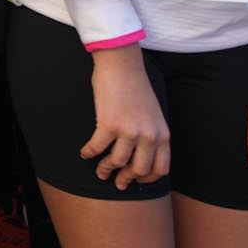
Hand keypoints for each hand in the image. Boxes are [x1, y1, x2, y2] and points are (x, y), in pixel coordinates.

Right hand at [82, 46, 169, 189]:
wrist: (122, 65)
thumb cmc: (135, 86)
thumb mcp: (153, 114)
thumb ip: (151, 134)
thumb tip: (139, 154)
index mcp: (163, 134)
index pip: (161, 169)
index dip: (147, 179)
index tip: (136, 180)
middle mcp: (149, 136)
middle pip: (139, 170)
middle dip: (126, 179)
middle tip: (117, 182)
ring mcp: (129, 131)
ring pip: (117, 162)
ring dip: (105, 169)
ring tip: (99, 170)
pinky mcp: (109, 124)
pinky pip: (97, 147)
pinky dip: (89, 153)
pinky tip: (85, 153)